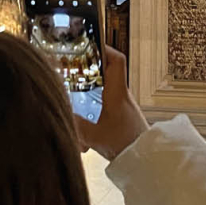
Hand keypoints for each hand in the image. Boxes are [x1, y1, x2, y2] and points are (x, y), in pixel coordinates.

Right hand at [74, 46, 147, 161]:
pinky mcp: (121, 119)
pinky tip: (83, 137)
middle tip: (71, 70)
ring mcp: (122, 107)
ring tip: (73, 105)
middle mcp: (122, 96)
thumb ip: (76, 126)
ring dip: (88, 98)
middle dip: (88, 71)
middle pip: (106, 73)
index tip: (89, 43)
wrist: (147, 161)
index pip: (116, 61)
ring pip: (103, 93)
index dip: (104, 48)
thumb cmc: (127, 146)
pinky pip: (104, 109)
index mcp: (117, 94)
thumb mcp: (96, 137)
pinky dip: (91, 117)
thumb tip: (59, 115)